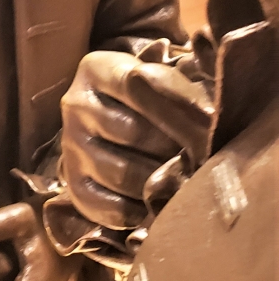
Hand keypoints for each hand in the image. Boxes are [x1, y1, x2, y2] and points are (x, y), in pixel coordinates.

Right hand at [60, 51, 212, 231]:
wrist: (103, 120)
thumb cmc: (144, 96)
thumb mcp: (155, 74)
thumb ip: (179, 77)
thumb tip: (207, 98)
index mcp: (96, 69)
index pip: (137, 84)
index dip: (178, 102)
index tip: (211, 120)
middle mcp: (76, 105)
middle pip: (133, 131)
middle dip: (175, 146)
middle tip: (205, 156)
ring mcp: (71, 147)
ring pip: (123, 172)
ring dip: (160, 181)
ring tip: (186, 181)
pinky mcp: (72, 185)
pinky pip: (109, 206)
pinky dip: (139, 211)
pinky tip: (159, 205)